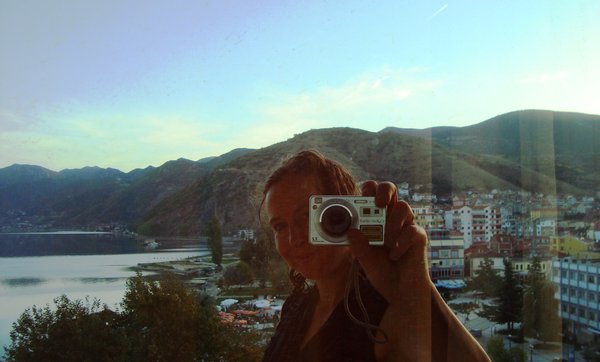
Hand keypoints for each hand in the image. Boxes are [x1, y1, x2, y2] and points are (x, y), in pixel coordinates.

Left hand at [347, 180, 429, 300]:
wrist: (401, 292)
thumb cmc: (382, 272)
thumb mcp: (365, 260)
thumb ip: (359, 247)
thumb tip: (351, 231)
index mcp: (375, 218)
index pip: (372, 194)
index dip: (369, 188)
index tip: (363, 195)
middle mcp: (391, 217)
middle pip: (391, 189)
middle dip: (384, 191)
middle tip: (378, 203)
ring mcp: (406, 225)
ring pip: (403, 206)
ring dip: (391, 224)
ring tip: (385, 242)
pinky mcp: (418, 236)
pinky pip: (412, 230)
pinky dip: (400, 244)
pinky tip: (394, 255)